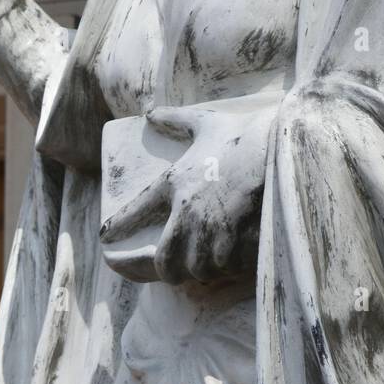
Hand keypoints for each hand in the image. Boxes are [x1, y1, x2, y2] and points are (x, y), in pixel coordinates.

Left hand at [102, 99, 277, 284]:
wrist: (277, 147)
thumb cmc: (241, 134)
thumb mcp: (204, 122)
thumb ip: (175, 119)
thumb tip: (149, 112)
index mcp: (174, 183)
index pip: (136, 211)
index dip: (119, 225)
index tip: (106, 236)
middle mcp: (186, 211)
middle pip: (166, 259)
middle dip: (169, 271)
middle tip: (174, 271)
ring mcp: (210, 228)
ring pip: (197, 269)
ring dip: (202, 271)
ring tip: (208, 267)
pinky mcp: (235, 239)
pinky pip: (224, 267)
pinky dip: (227, 268)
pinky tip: (232, 262)